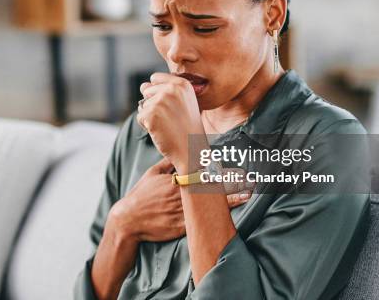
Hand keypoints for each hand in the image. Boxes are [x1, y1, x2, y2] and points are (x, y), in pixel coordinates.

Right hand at [109, 158, 252, 242]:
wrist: (128, 220)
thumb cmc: (140, 196)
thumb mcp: (151, 174)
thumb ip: (167, 163)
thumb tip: (177, 152)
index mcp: (176, 179)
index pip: (203, 172)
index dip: (221, 170)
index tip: (237, 167)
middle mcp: (182, 193)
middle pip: (211, 186)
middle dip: (231, 182)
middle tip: (250, 179)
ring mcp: (182, 210)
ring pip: (209, 204)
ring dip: (230, 200)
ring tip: (248, 194)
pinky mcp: (181, 227)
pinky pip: (201, 223)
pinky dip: (216, 220)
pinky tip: (228, 219)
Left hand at [137, 73, 204, 171]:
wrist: (191, 150)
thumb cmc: (186, 128)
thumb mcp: (183, 103)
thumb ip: (164, 91)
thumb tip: (142, 86)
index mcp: (181, 84)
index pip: (154, 78)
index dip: (158, 93)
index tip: (171, 106)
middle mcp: (171, 89)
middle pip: (147, 91)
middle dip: (153, 105)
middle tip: (170, 118)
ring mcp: (161, 101)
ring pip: (142, 105)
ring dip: (150, 116)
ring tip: (167, 125)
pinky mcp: (151, 115)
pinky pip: (140, 117)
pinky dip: (146, 126)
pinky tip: (161, 131)